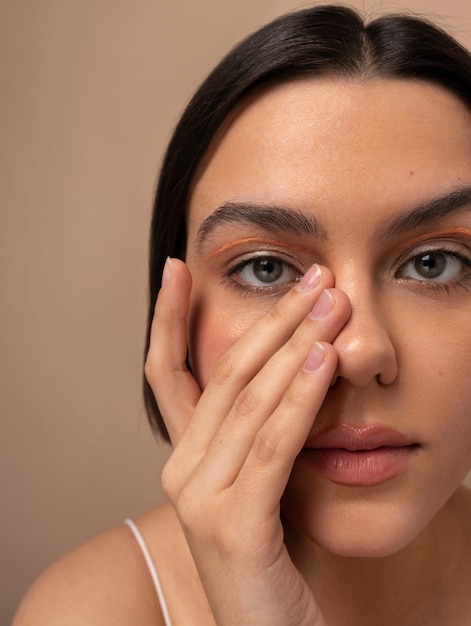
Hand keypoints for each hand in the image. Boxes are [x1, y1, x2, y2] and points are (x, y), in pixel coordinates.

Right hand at [145, 258, 350, 624]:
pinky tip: (322, 359)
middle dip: (270, 319)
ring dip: (294, 344)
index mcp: (185, 456)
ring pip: (249, 402)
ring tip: (329, 302)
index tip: (179, 269)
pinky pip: (272, 445)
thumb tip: (296, 362)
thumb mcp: (263, 478)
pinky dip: (299, 397)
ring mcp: (201, 498)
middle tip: (313, 278)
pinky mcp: (234, 526)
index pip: (166, 374)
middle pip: (223, 375)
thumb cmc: (276, 552)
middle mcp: (182, 470)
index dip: (167, 319)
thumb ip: (263, 429)